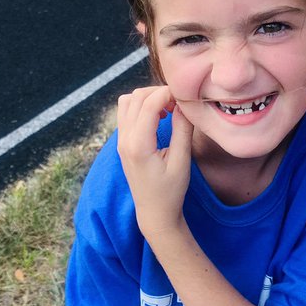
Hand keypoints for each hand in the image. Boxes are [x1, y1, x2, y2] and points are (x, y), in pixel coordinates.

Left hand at [116, 85, 193, 235]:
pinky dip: (141, 106)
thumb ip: (182, 130)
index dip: (168, 93)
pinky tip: (158, 117)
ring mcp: (120, 141)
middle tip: (178, 102)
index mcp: (138, 145)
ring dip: (147, 98)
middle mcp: (124, 140)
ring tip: (167, 109)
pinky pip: (126, 112)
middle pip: (136, 97)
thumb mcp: (181, 162)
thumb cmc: (171, 191)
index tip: (185, 97)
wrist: (154, 212)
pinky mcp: (122, 142)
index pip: (149, 104)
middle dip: (158, 92)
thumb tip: (185, 104)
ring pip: (127, 101)